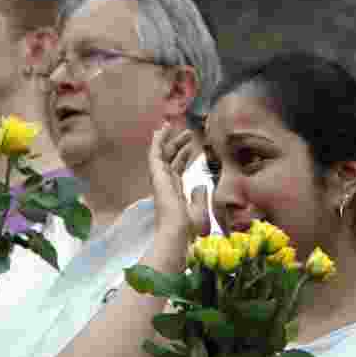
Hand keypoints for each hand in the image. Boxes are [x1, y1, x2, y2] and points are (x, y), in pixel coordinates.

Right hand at [150, 124, 210, 240]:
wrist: (177, 230)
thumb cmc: (187, 227)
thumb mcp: (199, 210)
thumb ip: (200, 196)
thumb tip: (201, 185)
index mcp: (175, 192)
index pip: (179, 170)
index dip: (185, 157)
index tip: (192, 147)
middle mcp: (166, 184)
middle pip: (171, 159)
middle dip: (178, 145)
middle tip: (188, 132)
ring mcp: (160, 179)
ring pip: (162, 154)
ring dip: (169, 139)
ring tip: (175, 126)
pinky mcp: (156, 175)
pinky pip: (154, 155)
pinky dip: (156, 142)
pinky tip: (160, 131)